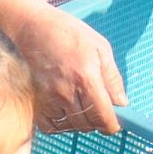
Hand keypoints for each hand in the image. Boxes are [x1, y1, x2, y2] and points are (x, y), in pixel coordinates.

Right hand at [2, 0, 126, 133]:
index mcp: (86, 78)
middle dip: (96, 121)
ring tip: (80, 105)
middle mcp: (66, 92)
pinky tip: (64, 111)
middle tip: (96, 108)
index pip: (102, 117)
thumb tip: (121, 103)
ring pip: (69, 126)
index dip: (111, 125)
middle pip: (87, 125)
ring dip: (79, 122)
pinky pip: (50, 126)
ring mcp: (48, 98)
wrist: (31, 27)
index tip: (113, 124)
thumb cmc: (68, 33)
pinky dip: (59, 124)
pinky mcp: (35, 101)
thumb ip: (112, 77)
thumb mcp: (100, 47)